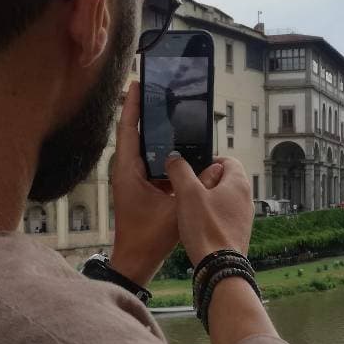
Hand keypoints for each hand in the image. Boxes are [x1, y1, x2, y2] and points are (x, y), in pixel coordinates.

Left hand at [109, 84, 221, 286]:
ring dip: (154, 131)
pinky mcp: (141, 188)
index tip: (137, 83)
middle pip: (135, 133)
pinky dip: (162, 151)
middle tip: (156, 89)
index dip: (132, 105)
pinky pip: (151, 162)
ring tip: (167, 110)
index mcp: (128, 171)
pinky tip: (178, 145)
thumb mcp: (178, 209)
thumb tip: (216, 167)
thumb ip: (197, 186)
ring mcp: (133, 180)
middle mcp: (127, 171)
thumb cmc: (149, 238)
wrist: (136, 261)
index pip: (129, 130)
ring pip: (144, 148)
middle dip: (145, 111)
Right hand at [164, 153, 253, 264]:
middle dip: (206, 181)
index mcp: (238, 183)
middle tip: (188, 188)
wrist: (219, 265)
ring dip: (207, 200)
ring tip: (190, 207)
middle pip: (225, 180)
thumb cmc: (207, 229)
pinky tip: (198, 225)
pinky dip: (211, 216)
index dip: (210, 160)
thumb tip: (175, 158)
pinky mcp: (238, 232)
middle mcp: (246, 198)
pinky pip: (224, 217)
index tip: (194, 167)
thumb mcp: (188, 193)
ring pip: (224, 199)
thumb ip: (180, 171)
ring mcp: (244, 217)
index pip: (228, 160)